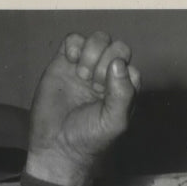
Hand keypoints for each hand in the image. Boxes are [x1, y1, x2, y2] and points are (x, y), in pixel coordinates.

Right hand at [26, 31, 140, 185]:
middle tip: (94, 83)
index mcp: (122, 91)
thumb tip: (119, 62)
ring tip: (82, 76)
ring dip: (91, 53)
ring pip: (97, 40)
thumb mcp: (114, 121)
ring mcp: (86, 68)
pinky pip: (74, 39)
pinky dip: (74, 45)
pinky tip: (70, 62)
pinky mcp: (64, 63)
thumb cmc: (89, 138)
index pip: (130, 65)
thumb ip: (123, 94)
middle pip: (116, 48)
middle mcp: (107, 77)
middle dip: (106, 60)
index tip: (106, 91)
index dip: (120, 72)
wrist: (56, 146)